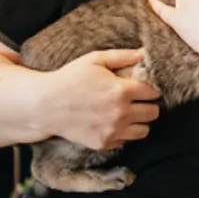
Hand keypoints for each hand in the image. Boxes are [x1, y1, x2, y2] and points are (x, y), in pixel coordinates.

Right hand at [40, 48, 161, 150]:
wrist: (45, 105)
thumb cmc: (69, 79)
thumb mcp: (94, 60)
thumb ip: (122, 56)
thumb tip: (144, 54)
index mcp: (122, 91)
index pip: (154, 92)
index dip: (150, 89)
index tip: (143, 88)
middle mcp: (121, 113)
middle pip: (153, 113)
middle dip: (148, 105)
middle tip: (136, 101)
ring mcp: (112, 130)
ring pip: (144, 130)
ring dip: (139, 122)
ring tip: (128, 113)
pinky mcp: (104, 143)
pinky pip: (125, 140)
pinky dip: (123, 133)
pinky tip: (112, 122)